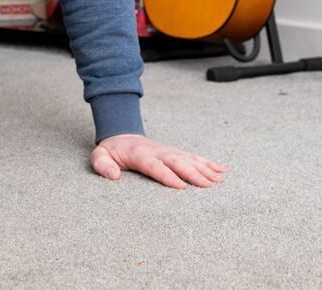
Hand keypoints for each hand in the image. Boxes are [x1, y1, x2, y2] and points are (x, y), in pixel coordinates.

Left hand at [91, 134, 227, 188]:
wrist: (121, 134)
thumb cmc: (111, 150)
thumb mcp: (99, 156)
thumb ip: (102, 164)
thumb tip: (114, 176)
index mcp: (140, 154)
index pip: (156, 166)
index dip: (169, 176)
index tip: (182, 188)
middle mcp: (157, 151)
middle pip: (178, 162)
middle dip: (194, 174)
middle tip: (209, 186)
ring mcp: (168, 150)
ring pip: (189, 159)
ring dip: (205, 169)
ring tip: (220, 180)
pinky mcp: (175, 152)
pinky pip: (193, 157)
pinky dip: (208, 163)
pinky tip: (222, 170)